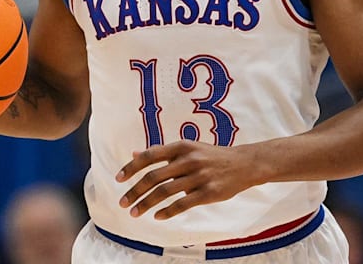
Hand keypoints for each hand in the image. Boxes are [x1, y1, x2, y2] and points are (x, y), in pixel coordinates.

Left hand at [115, 140, 264, 219]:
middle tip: (122, 203)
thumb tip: (134, 154)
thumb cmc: (211, 156)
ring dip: (146, 204)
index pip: (150, 156)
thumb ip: (162, 153)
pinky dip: (167, 211)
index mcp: (182, 146)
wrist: (244, 164)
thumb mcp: (188, 148)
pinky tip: (157, 216)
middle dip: (135, 191)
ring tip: (135, 213)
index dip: (132, 167)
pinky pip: (183, 204)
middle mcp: (189, 159)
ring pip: (165, 192)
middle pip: (154, 177)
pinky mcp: (209, 192)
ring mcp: (199, 176)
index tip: (118, 179)